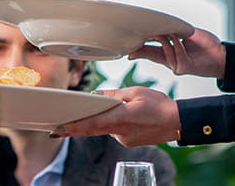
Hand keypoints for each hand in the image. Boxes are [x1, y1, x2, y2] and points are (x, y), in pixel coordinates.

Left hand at [54, 87, 179, 147]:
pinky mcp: (129, 142)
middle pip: (93, 129)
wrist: (177, 122)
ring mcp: (124, 140)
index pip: (90, 124)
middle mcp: (120, 133)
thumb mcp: (135, 92)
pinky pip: (115, 131)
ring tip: (111, 109)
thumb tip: (97, 95)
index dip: (72, 127)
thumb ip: (113, 95)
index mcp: (120, 119)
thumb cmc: (159, 106)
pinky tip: (124, 115)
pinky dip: (113, 123)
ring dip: (101, 120)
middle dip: (76, 127)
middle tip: (57, 126)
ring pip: (105, 128)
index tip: (58, 128)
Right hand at [129, 28, 225, 78]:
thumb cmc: (206, 45)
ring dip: (166, 40)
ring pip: (164, 51)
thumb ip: (172, 31)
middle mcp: (170, 60)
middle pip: (150, 54)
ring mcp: (176, 65)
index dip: (138, 48)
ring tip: (169, 32)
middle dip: (140, 49)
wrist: (221, 54)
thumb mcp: (186, 34)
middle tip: (131, 45)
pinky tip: (180, 40)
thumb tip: (159, 25)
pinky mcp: (184, 68)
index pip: (149, 50)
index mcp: (169, 52)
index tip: (127, 47)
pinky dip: (178, 45)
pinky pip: (177, 54)